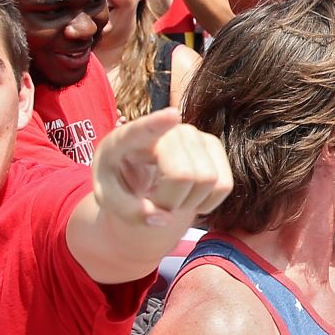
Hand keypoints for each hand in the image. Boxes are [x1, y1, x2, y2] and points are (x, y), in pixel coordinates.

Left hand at [90, 108, 233, 229]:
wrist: (139, 177)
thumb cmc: (119, 184)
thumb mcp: (110, 200)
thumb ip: (130, 212)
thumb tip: (164, 219)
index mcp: (126, 139)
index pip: (144, 129)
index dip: (159, 123)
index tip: (172, 115)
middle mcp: (166, 130)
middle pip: (183, 174)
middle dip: (171, 201)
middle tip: (156, 203)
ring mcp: (194, 135)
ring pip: (208, 180)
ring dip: (190, 202)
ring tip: (172, 197)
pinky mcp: (214, 146)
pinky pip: (224, 185)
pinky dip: (209, 201)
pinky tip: (190, 196)